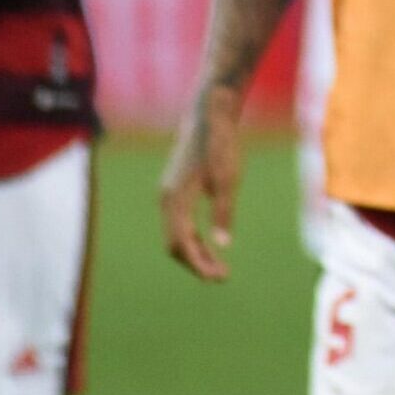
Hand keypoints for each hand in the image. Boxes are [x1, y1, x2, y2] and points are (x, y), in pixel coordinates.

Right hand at [161, 86, 244, 280]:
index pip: (181, 243)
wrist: (209, 116)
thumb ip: (223, 212)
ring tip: (218, 266)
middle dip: (196, 263)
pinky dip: (192, 238)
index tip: (218, 277)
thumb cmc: (221, 145)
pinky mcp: (174, 190)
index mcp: (175, 198)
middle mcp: (166, 199)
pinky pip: (178, 223)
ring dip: (194, 253)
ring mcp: (168, 195)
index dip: (198, 264)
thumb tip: (224, 245)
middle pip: (174, 244)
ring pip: (175, 235)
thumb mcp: (228, 179)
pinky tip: (209, 244)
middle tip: (222, 276)